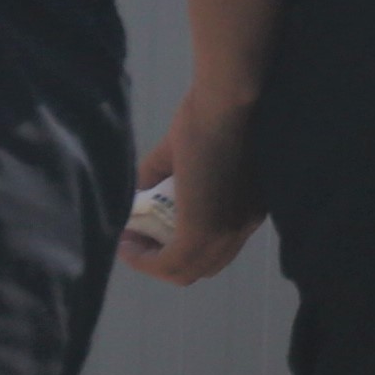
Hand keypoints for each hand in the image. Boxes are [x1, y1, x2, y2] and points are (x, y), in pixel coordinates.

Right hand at [124, 81, 264, 285]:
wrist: (225, 103)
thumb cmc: (210, 114)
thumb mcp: (181, 155)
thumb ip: (160, 178)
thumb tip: (139, 196)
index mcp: (249, 209)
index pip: (219, 247)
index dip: (184, 246)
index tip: (152, 234)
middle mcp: (243, 226)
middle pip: (204, 265)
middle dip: (166, 259)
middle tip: (138, 239)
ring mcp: (225, 232)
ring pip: (185, 271)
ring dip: (151, 262)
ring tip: (129, 241)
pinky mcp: (203, 232)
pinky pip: (168, 264)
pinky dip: (144, 260)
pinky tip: (126, 244)